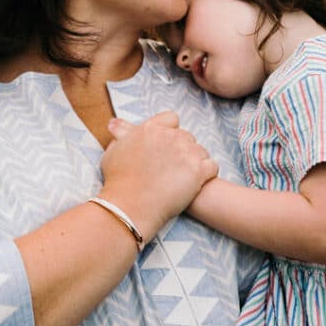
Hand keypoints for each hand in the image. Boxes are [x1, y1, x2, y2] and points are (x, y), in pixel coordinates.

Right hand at [99, 112, 217, 242]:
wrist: (129, 206)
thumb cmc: (117, 182)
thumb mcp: (113, 151)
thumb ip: (120, 134)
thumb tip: (115, 124)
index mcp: (151, 128)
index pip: (171, 119)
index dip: (170, 131)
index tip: (165, 146)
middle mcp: (171, 137)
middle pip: (187, 136)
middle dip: (182, 150)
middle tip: (172, 168)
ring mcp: (186, 153)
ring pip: (201, 151)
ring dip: (195, 162)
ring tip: (182, 179)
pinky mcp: (198, 172)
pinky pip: (212, 166)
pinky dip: (207, 174)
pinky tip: (197, 183)